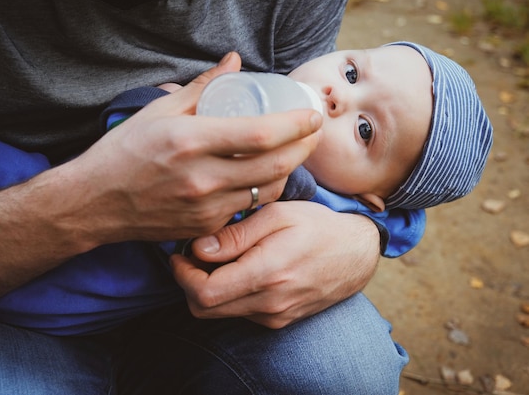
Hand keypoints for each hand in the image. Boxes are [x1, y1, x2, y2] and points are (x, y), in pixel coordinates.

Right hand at [57, 53, 321, 244]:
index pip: (260, 134)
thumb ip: (202, 87)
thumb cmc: (123, 152)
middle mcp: (202, 178)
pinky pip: (247, 208)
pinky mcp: (205, 226)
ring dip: (287, 171)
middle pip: (275, 166)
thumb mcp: (159, 111)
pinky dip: (261, 190)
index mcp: (191, 141)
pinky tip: (261, 176)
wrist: (95, 203)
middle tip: (313, 132)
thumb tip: (234, 62)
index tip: (311, 114)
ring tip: (293, 152)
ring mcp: (205, 207)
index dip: (295, 124)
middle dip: (304, 148)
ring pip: (266, 191)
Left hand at [170, 201, 380, 328]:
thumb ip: (236, 234)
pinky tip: (238, 269)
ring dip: (208, 289)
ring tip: (217, 258)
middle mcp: (269, 303)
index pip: (203, 292)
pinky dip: (228, 295)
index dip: (182, 275)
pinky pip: (239, 313)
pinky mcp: (279, 321)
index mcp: (267, 274)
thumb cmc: (317, 226)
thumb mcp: (277, 215)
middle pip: (204, 309)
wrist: (356, 254)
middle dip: (189, 283)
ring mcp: (275, 317)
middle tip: (192, 256)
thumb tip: (199, 248)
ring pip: (219, 313)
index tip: (179, 254)